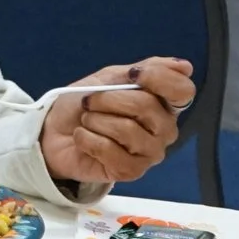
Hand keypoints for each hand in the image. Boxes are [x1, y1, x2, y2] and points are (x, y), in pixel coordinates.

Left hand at [39, 57, 194, 186]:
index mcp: (164, 103)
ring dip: (95, 120)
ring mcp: (150, 153)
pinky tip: (82, 138)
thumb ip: (145, 69)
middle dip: (109, 99)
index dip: (159, 78)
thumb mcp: (110, 77)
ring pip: (126, 129)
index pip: (183, 91)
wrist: (54, 132)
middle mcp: (164, 129)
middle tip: (89, 102)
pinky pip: (109, 151)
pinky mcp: (131, 171)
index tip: (132, 75)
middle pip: (147, 106)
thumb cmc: (84, 104)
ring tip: (86, 122)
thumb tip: (184, 67)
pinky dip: (87, 139)